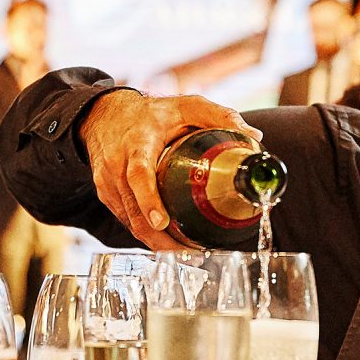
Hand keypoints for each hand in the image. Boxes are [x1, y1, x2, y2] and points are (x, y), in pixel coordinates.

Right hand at [79, 89, 260, 250]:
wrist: (105, 115)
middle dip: (159, 237)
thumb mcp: (186, 106)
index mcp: (138, 143)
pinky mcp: (107, 196)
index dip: (149, 200)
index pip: (138, 174)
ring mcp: (108, 184)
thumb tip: (254, 136)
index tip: (162, 222)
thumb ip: (219, 116)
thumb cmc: (151, 114)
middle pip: (134, 209)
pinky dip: (147, 236)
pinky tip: (171, 245)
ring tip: (188, 254)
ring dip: (157, 243)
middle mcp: (117, 166)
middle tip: (190, 253)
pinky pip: (127, 221)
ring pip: (130, 222)